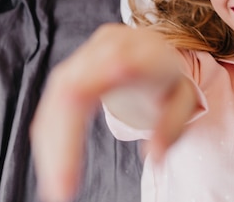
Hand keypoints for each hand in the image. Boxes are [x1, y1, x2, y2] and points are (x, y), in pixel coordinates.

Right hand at [30, 24, 197, 201]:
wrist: (152, 50)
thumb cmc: (167, 78)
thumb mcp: (184, 99)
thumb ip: (171, 125)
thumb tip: (154, 156)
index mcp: (142, 51)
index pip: (113, 70)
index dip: (89, 99)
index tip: (84, 131)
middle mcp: (107, 47)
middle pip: (71, 90)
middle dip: (61, 144)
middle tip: (61, 192)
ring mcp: (84, 56)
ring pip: (55, 101)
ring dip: (50, 148)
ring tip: (57, 188)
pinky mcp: (68, 70)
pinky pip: (51, 105)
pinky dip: (49, 140)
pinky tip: (53, 167)